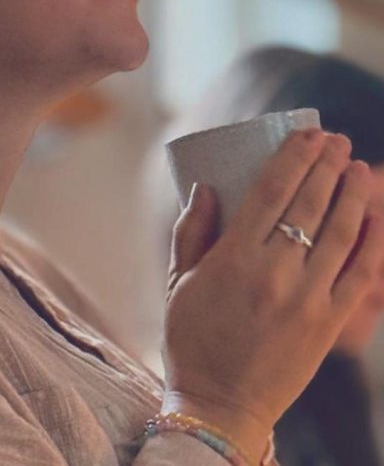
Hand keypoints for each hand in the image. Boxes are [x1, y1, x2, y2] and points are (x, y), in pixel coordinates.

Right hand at [161, 130, 383, 462]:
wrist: (220, 405)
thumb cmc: (190, 339)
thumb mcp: (176, 282)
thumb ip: (189, 232)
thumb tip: (206, 188)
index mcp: (233, 259)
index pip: (271, 193)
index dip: (293, 158)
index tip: (307, 134)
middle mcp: (275, 273)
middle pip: (311, 204)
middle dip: (328, 165)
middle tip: (337, 140)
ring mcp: (307, 299)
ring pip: (342, 233)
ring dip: (355, 194)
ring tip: (359, 167)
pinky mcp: (329, 324)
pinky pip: (361, 275)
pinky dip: (374, 242)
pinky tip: (377, 217)